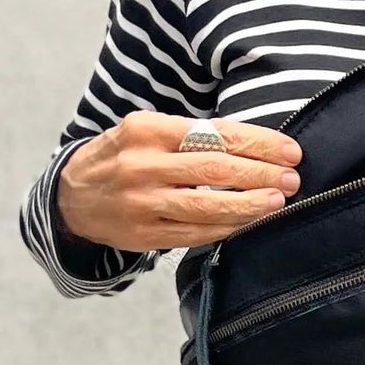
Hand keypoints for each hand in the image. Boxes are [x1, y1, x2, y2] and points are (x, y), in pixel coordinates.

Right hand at [54, 113, 301, 253]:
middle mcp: (141, 165)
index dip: (258, 142)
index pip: (214, 133)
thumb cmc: (123, 157)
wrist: (72, 196)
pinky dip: (227, 228)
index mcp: (147, 129)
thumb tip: (254, 145)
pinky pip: (194, 233)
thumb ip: (192, 135)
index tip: (290, 150)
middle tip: (293, 177)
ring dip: (249, 205)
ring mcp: (141, 203)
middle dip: (261, 173)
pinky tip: (249, 222)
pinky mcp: (143, 235)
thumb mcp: (147, 132)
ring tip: (279, 201)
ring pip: (207, 206)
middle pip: (214, 169)